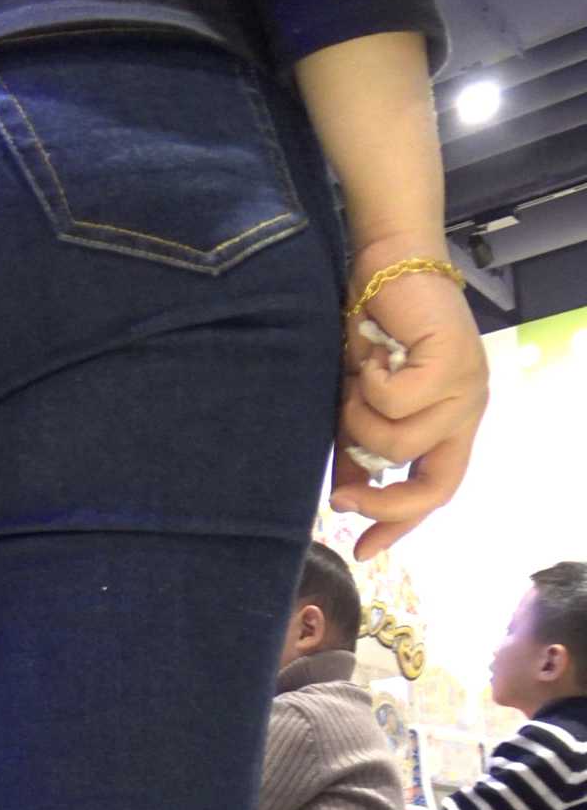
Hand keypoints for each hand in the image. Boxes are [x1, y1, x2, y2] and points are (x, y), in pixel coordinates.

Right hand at [330, 243, 488, 560]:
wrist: (385, 260)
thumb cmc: (371, 326)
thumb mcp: (357, 401)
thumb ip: (356, 448)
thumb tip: (341, 497)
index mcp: (452, 421)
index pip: (437, 489)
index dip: (401, 522)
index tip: (364, 549)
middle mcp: (468, 409)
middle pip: (435, 485)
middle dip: (385, 501)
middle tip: (342, 499)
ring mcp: (466, 387)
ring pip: (400, 443)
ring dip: (360, 421)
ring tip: (355, 383)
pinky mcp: (452, 362)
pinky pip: (395, 402)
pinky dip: (369, 384)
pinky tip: (370, 355)